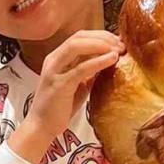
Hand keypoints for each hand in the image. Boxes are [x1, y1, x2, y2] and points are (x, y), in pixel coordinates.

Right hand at [8, 31, 124, 163]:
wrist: (41, 127)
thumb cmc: (59, 108)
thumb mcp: (77, 85)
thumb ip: (89, 72)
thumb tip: (109, 61)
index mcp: (57, 58)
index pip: (79, 37)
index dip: (100, 36)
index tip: (118, 42)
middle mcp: (53, 60)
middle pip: (79, 37)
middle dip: (103, 37)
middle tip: (121, 44)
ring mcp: (54, 71)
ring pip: (77, 46)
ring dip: (101, 45)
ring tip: (119, 50)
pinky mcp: (59, 84)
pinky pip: (81, 68)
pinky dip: (98, 61)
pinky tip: (112, 59)